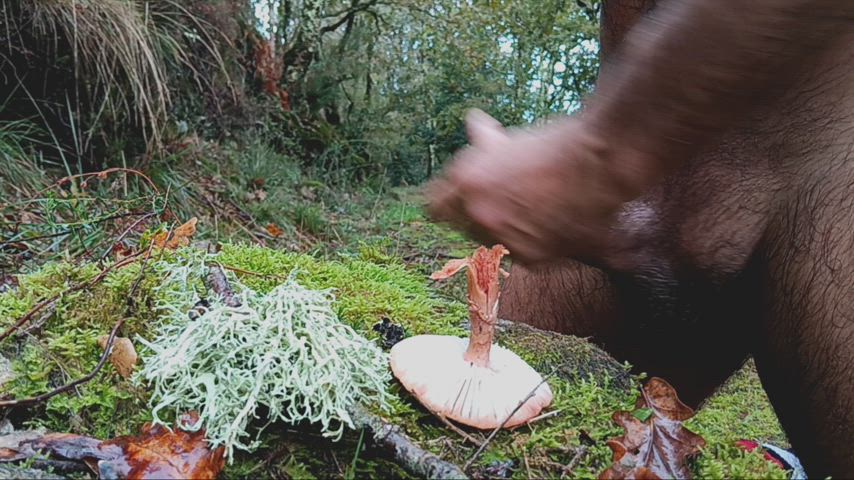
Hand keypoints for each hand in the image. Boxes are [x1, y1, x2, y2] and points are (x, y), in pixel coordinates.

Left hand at [427, 109, 629, 263]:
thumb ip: (483, 141)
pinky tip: (546, 222)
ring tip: (530, 209)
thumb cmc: (556, 144)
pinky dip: (527, 242)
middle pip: (461, 227)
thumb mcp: (511, 139)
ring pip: (488, 242)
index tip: (458, 200)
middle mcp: (479, 213)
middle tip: (504, 201)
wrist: (600, 163)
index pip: (434, 208)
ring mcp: (502, 237)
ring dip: (501, 230)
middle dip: (476, 214)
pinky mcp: (529, 256)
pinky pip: (516, 253)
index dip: (448, 202)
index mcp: (466, 181)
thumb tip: (472, 121)